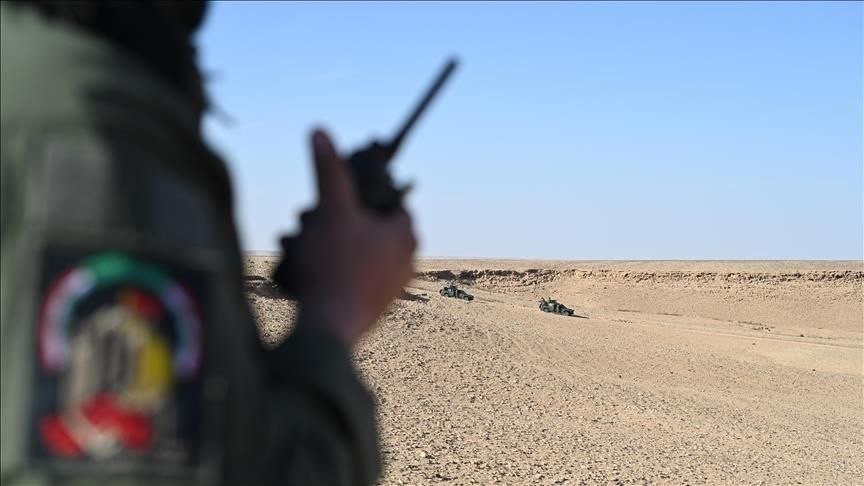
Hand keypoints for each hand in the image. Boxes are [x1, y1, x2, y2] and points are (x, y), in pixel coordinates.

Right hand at [293, 129, 416, 347]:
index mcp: (406, 234)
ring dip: (338, 246)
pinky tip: (316, 274)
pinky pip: (358, 278)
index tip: (338, 197)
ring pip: (364, 253)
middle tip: (316, 224)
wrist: (329, 328)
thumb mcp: (331, 212)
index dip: (363, 194)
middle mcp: (408, 260)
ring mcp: (394, 286)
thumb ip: (328, 172)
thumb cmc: (335, 268)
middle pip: (373, 226)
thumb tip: (320, 132)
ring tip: (311, 249)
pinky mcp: (377, 307)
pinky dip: (339, 272)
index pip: (390, 199)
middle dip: (344, 221)